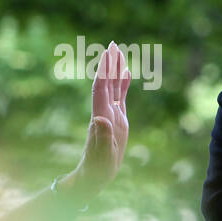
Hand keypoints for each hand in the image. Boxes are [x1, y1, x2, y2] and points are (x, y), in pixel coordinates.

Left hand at [64, 41, 130, 199]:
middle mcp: (105, 112)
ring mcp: (111, 115)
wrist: (94, 176)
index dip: (104, 72)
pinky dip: (123, 85)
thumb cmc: (97, 168)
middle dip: (109, 65)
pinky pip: (120, 98)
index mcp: (101, 117)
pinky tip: (126, 74)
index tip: (107, 55)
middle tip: (112, 44)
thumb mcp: (101, 155)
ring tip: (119, 53)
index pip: (102, 89)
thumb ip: (101, 137)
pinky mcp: (117, 120)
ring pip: (113, 87)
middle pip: (107, 83)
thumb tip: (100, 119)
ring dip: (115, 70)